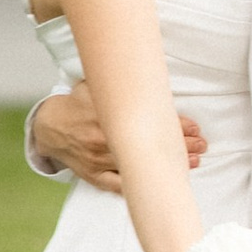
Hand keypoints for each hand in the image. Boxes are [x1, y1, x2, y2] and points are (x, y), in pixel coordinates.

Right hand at [33, 81, 207, 190]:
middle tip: (202, 144)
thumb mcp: (93, 85)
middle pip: (148, 145)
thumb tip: (145, 66)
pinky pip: (121, 185)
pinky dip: (143, 184)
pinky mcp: (95, 176)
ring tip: (194, 162)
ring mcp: (99, 161)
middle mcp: (102, 140)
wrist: (48, 129)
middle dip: (179, 146)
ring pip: (139, 167)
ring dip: (167, 164)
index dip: (175, 125)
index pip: (148, 122)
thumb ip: (115, 82)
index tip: (195, 127)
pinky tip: (163, 182)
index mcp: (104, 116)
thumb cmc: (76, 104)